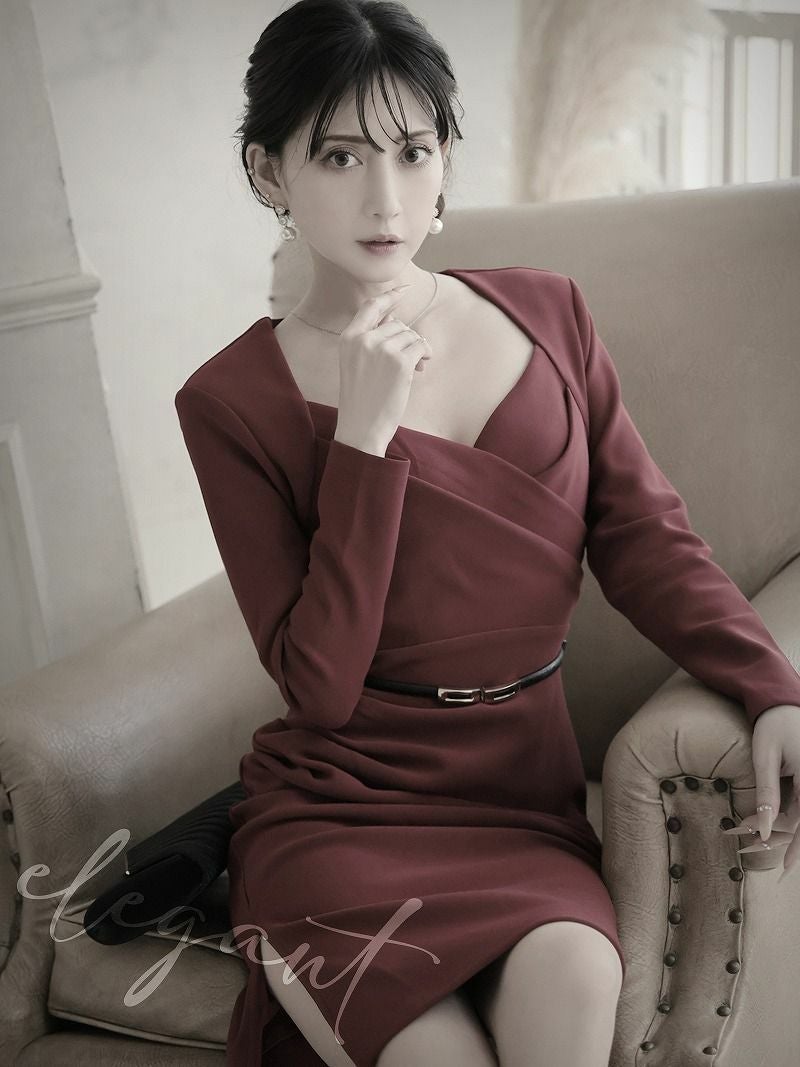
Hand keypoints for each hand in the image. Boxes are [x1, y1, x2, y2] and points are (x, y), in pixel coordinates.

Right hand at [336, 285, 432, 448]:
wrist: (361, 427)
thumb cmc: (361, 398)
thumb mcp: (357, 363)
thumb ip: (373, 339)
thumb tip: (395, 317)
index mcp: (348, 338)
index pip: (371, 306)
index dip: (390, 296)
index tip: (404, 289)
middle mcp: (364, 339)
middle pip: (396, 324)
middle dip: (406, 339)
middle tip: (409, 361)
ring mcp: (382, 349)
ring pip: (410, 335)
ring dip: (416, 349)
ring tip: (413, 369)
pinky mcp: (400, 362)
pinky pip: (421, 346)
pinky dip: (425, 354)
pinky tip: (420, 367)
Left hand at [722, 704, 799, 880]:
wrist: (782, 703)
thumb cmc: (772, 725)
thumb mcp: (765, 756)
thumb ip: (766, 791)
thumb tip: (762, 827)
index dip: (797, 848)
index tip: (785, 868)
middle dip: (782, 837)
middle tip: (749, 844)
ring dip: (784, 828)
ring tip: (749, 834)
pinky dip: (790, 816)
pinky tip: (770, 821)